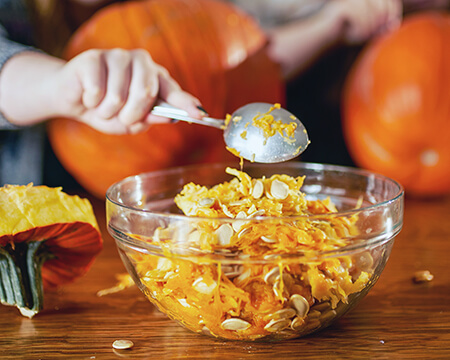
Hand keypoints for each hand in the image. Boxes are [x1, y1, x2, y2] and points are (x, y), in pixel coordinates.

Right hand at [54, 48, 202, 133]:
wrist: (72, 98)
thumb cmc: (106, 110)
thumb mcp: (129, 122)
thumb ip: (148, 119)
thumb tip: (169, 117)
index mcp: (154, 78)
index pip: (173, 91)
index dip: (187, 104)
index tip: (201, 115)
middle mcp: (140, 62)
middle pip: (146, 92)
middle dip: (132, 114)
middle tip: (123, 118)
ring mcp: (117, 56)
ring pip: (119, 95)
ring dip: (108, 111)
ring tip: (101, 107)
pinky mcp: (93, 58)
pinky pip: (97, 91)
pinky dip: (91, 103)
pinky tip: (89, 96)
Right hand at [325, 0, 402, 43]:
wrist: (323, 36)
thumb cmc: (346, 33)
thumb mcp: (367, 30)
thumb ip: (381, 26)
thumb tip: (393, 25)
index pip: (390, 1)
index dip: (394, 14)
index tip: (391, 28)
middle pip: (382, 8)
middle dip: (379, 25)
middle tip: (368, 36)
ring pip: (372, 14)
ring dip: (367, 30)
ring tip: (358, 38)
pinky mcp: (344, 6)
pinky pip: (360, 19)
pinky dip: (358, 32)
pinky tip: (350, 36)